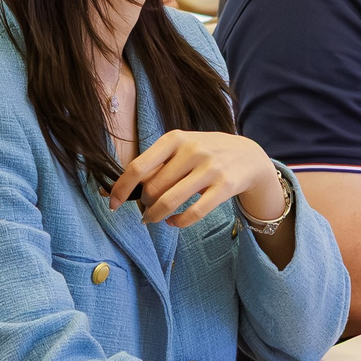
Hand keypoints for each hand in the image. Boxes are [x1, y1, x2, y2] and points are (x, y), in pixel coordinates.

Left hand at [106, 128, 285, 226]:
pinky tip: (173, 222)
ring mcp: (210, 168)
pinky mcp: (225, 186)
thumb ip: (155, 164)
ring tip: (153, 219)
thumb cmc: (205, 153)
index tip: (112, 204)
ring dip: (156, 216)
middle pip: (153, 188)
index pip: (138, 167)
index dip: (121, 188)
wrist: (248, 155)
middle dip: (144, 204)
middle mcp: (192, 150)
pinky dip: (178, 222)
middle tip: (145, 210)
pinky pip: (194, 213)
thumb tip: (117, 190)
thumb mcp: (181, 148)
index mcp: (174, 138)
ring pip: (171, 201)